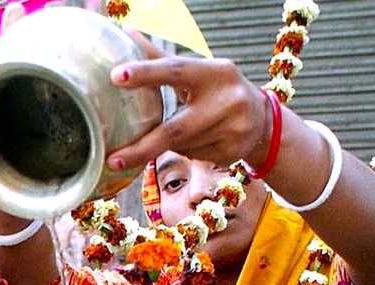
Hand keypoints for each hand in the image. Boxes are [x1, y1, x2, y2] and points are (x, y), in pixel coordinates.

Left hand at [106, 33, 268, 171]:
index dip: (146, 72)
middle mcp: (228, 100)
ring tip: (180, 131)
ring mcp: (234, 129)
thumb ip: (160, 58)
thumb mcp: (196, 71)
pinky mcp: (232, 152)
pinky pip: (191, 156)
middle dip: (142, 147)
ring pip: (180, 145)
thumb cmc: (216, 90)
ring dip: (166, 144)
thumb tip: (127, 33)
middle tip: (114, 159)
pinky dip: (184, 151)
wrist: (262, 121)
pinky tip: (197, 140)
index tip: (116, 76)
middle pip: (174, 129)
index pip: (176, 69)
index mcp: (216, 72)